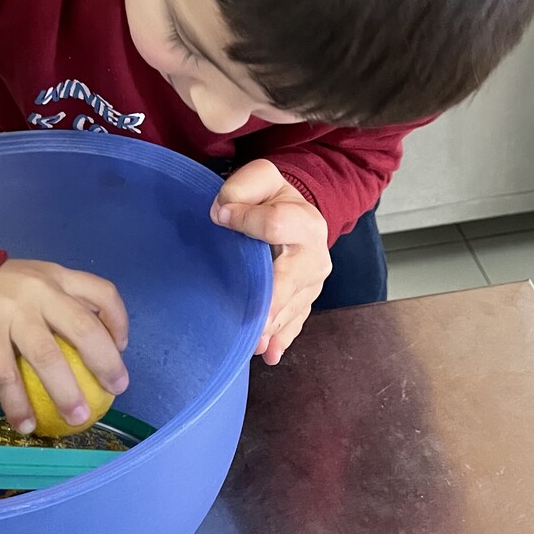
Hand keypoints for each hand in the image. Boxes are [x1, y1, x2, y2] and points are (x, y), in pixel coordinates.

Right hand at [0, 259, 128, 432]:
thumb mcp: (33, 281)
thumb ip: (57, 302)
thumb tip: (88, 344)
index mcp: (56, 277)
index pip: (101, 292)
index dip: (118, 320)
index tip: (121, 347)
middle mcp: (39, 292)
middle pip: (83, 327)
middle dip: (105, 362)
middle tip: (116, 388)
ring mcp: (12, 314)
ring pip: (48, 356)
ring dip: (67, 391)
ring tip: (78, 417)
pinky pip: (7, 377)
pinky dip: (18, 405)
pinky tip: (26, 426)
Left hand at [211, 159, 330, 364]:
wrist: (298, 215)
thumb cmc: (273, 198)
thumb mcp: (263, 178)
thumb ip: (244, 185)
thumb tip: (222, 212)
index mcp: (305, 221)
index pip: (275, 224)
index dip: (246, 219)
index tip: (218, 216)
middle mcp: (315, 256)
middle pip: (291, 280)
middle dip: (272, 301)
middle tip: (255, 323)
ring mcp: (312, 285)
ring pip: (291, 308)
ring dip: (273, 328)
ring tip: (255, 345)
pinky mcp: (305, 303)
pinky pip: (295, 324)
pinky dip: (282, 339)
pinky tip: (271, 354)